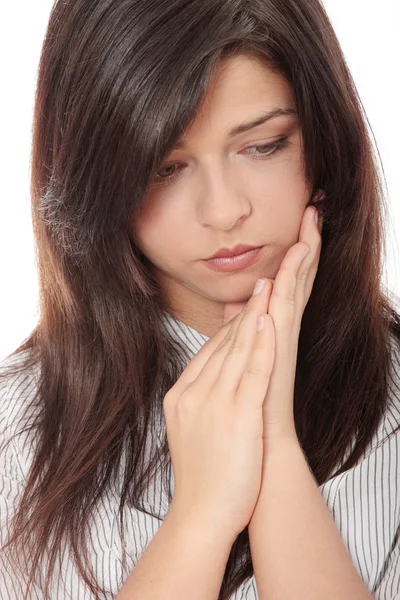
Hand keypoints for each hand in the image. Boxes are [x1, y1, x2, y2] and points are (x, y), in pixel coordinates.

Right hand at [163, 274, 275, 538]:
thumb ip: (198, 401)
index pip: (207, 353)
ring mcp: (213, 404)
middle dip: (243, 313)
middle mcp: (192, 394)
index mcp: (180, 396)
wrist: (201, 516)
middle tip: (257, 284)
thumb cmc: (201, 477)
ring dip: (253, 317)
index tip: (243, 307)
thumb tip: (210, 382)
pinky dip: (260, 345)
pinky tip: (267, 322)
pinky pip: (252, 372)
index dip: (228, 328)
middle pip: (222, 346)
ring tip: (266, 289)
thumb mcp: (190, 430)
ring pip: (237, 352)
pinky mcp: (238, 416)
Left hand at [223, 194, 323, 442]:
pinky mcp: (281, 351)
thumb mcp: (238, 368)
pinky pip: (288, 309)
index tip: (297, 232)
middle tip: (313, 212)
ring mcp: (283, 342)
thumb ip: (241, 337)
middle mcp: (281, 336)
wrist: (260, 454)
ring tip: (313, 222)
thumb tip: (234, 313)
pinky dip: (292, 284)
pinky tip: (299, 257)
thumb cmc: (249, 415)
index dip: (291, 262)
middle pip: (293, 283)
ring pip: (293, 290)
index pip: (282, 291)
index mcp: (270, 337)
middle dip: (303, 249)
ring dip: (303, 256)